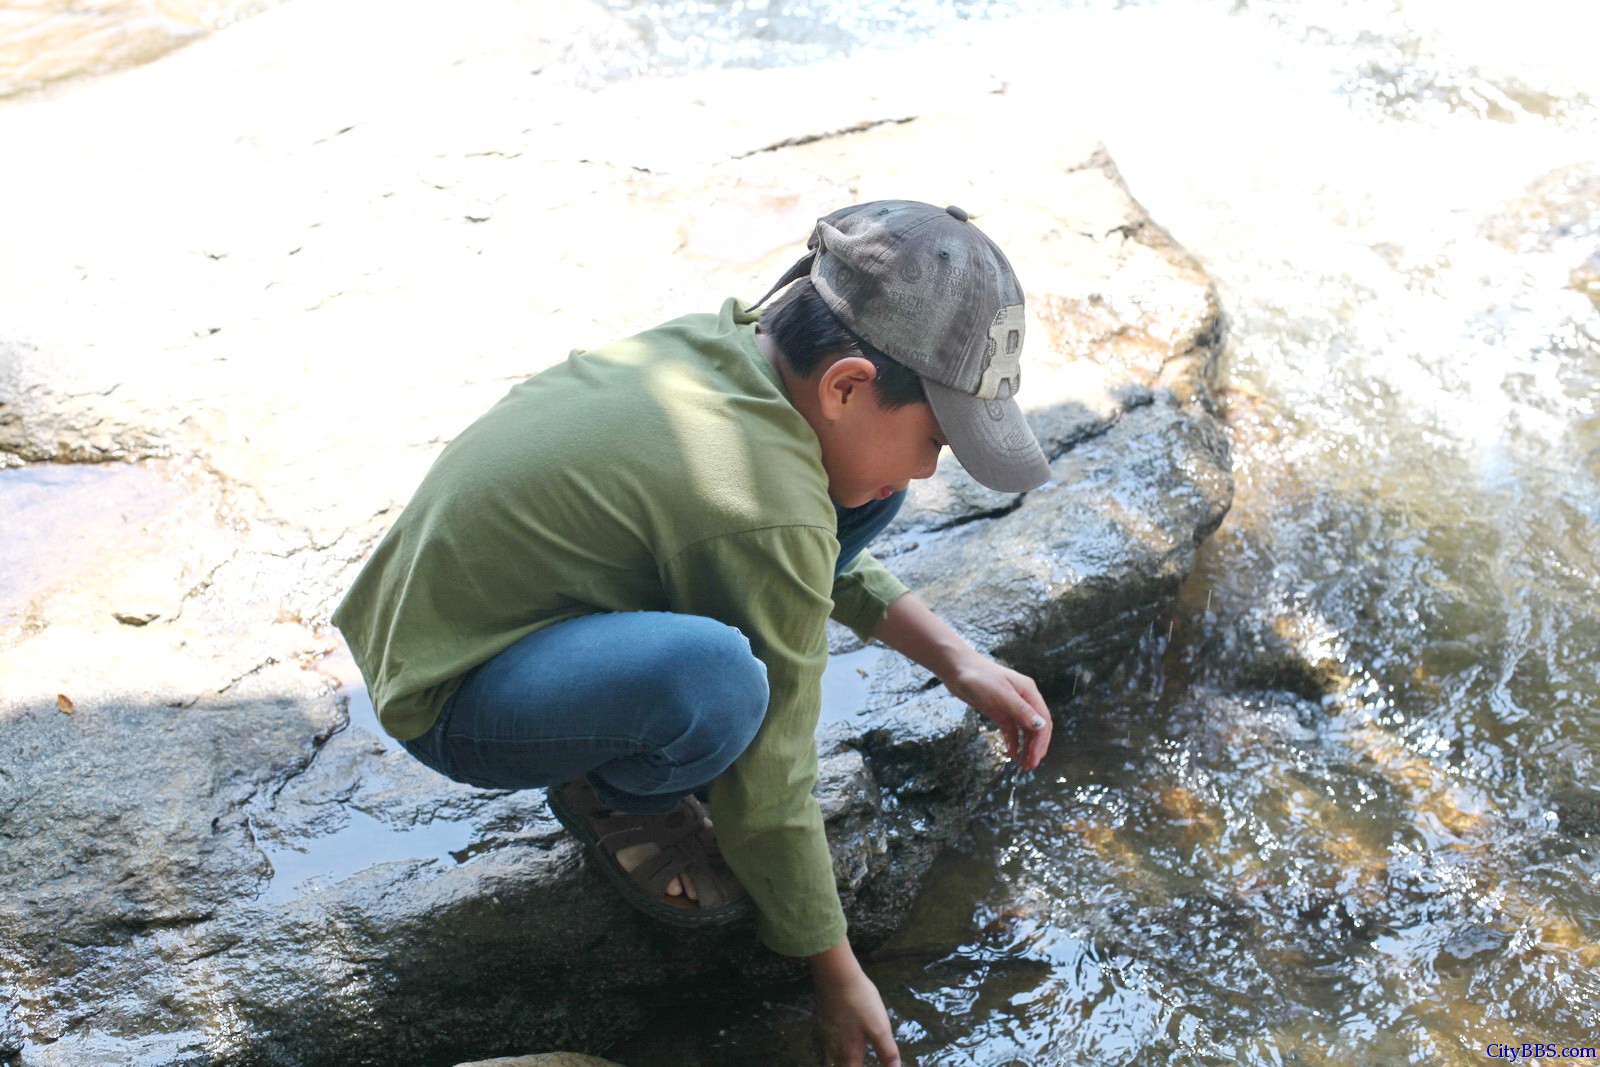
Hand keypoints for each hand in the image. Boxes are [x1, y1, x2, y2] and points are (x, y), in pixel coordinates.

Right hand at [811, 940, 900, 1065]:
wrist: (835, 974)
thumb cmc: (860, 1002)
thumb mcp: (879, 1028)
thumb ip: (887, 1051)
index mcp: (850, 1051)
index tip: (866, 1066)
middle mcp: (835, 1045)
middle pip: (840, 1066)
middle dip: (849, 1066)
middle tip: (857, 1061)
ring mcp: (827, 1030)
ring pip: (831, 1054)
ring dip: (839, 1059)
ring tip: (848, 1057)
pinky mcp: (824, 1016)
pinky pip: (828, 1039)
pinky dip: (834, 1044)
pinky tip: (840, 1036)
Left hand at [943, 653, 1052, 769]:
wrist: (956, 669)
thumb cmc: (978, 677)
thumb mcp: (1000, 694)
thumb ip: (1021, 710)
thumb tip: (1041, 725)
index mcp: (1029, 692)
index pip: (1043, 720)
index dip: (1041, 741)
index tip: (1035, 757)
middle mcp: (1023, 699)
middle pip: (1036, 727)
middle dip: (1035, 747)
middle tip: (1030, 766)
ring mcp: (1012, 706)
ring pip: (1025, 730)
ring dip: (1026, 747)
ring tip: (1024, 765)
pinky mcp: (999, 711)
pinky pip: (1011, 729)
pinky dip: (1013, 742)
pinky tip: (1012, 754)